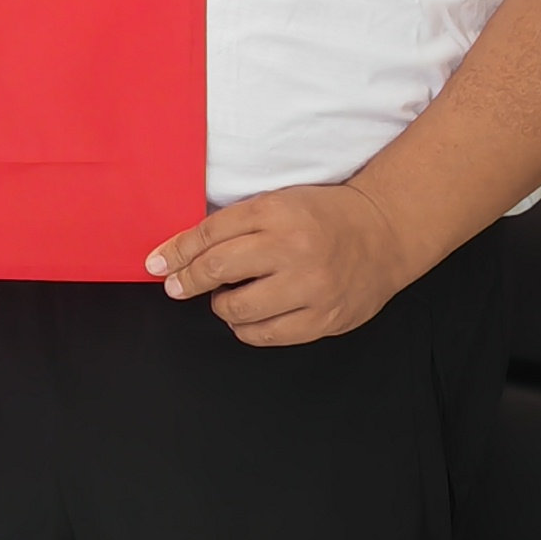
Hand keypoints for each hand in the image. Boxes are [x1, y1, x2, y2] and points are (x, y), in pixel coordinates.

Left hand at [146, 182, 414, 344]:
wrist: (385, 233)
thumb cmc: (322, 217)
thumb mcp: (277, 204)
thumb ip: (232, 225)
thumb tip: (179, 253)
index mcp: (277, 212)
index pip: (210, 234)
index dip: (176, 252)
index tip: (155, 264)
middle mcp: (293, 248)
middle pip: (218, 269)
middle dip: (187, 281)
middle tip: (177, 286)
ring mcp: (311, 286)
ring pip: (239, 308)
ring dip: (222, 306)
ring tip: (228, 298)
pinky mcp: (325, 318)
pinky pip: (268, 335)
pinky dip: (248, 329)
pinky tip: (250, 317)